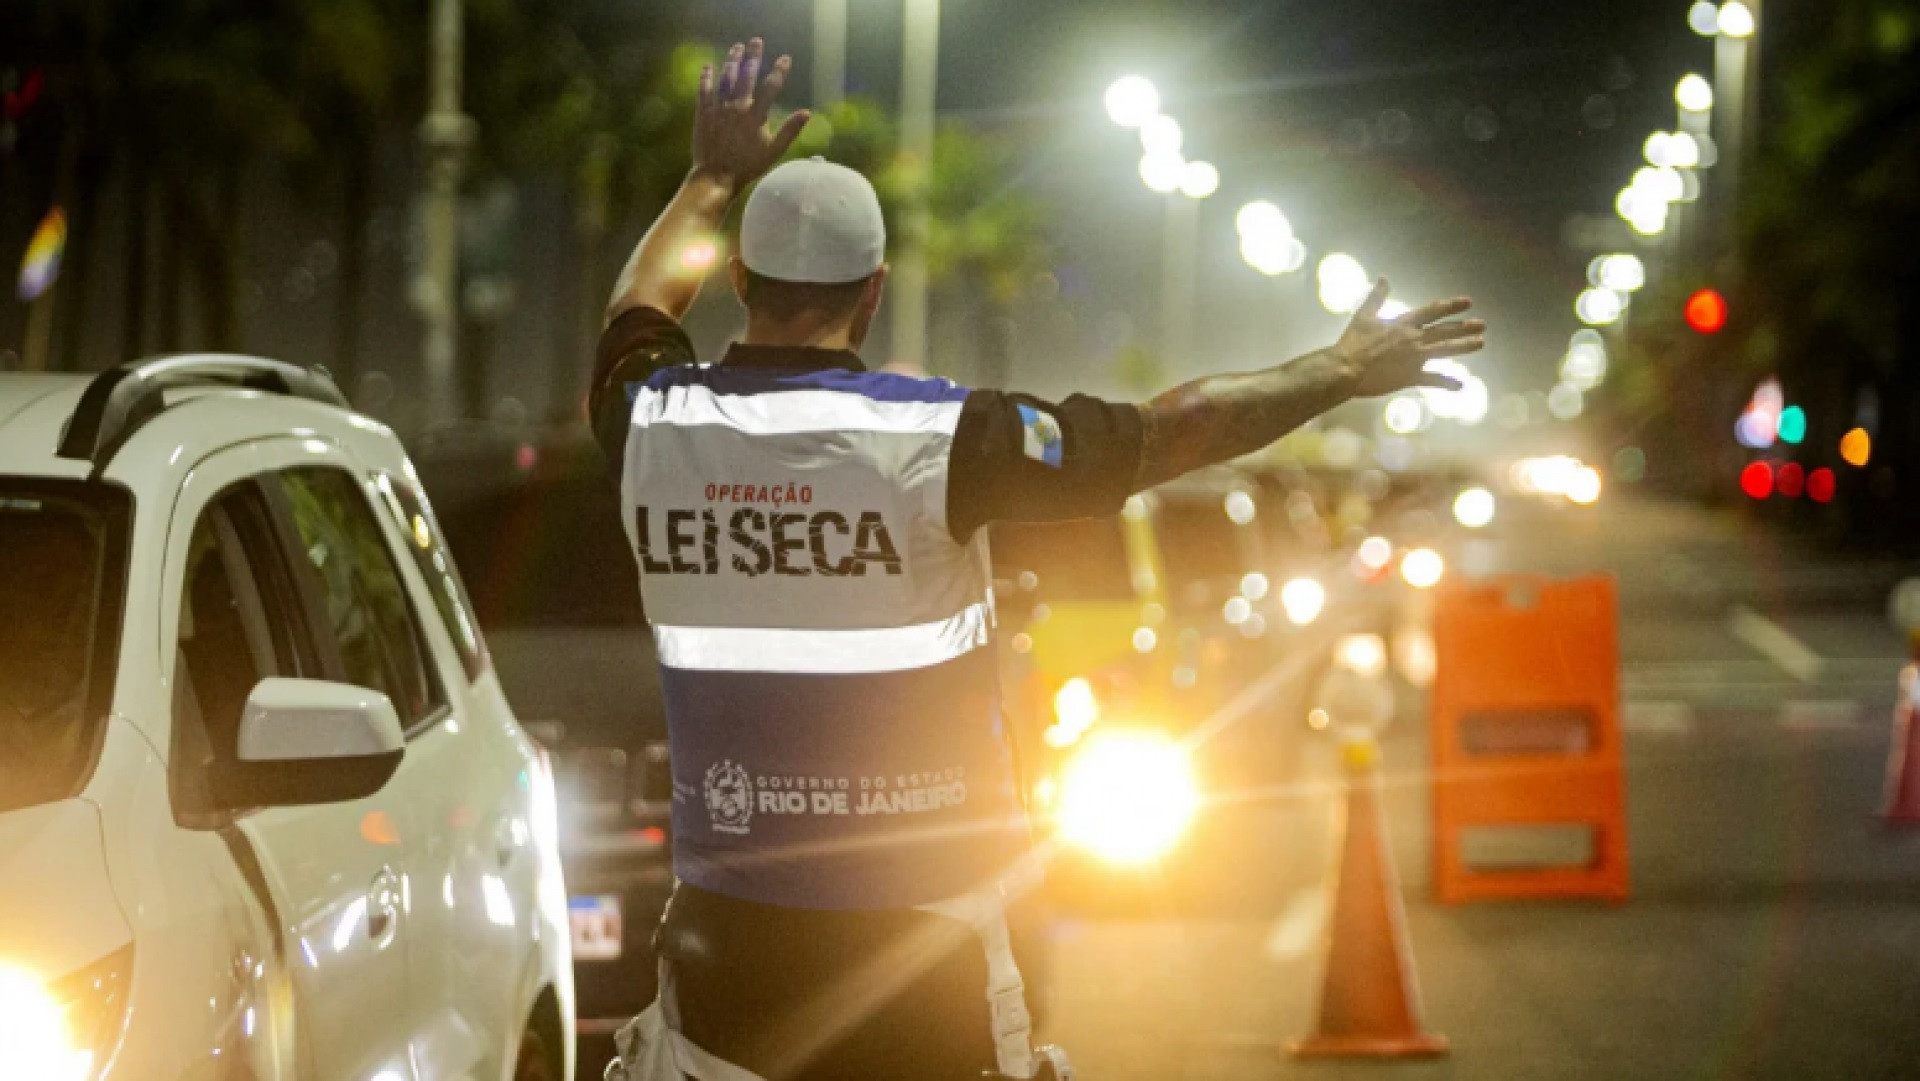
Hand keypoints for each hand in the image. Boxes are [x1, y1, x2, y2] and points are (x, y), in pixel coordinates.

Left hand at [691, 38, 809, 192]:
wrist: (716, 176)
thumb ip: (789, 130)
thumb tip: (807, 113)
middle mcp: (737, 107)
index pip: (770, 87)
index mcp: (756, 115)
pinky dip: (707, 76)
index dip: (779, 70)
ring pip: (726, 78)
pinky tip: (709, 65)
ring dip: (732, 60)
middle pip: (747, 75)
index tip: (785, 58)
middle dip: (753, 56)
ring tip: (736, 47)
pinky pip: (704, 89)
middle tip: (756, 41)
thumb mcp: (774, 151)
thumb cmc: (748, 166)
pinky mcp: (703, 113)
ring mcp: (718, 108)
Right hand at [1332, 279, 1485, 396]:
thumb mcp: (1364, 315)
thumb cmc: (1353, 342)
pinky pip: (1433, 379)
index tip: (1468, 302)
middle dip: (1464, 327)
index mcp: (1403, 323)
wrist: (1346, 369)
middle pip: (1444, 331)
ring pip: (1445, 350)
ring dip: (1464, 346)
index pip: (1433, 311)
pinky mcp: (1410, 377)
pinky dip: (1447, 382)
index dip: (1451, 306)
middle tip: (1482, 325)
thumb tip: (1383, 278)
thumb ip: (1377, 297)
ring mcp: (1414, 358)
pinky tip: (1461, 385)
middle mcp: (1414, 339)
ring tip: (1480, 343)